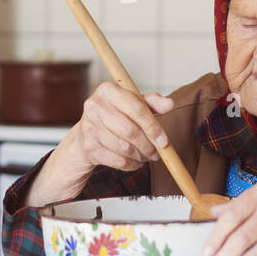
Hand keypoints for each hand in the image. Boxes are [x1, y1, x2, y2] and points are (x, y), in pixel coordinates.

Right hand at [26, 82, 173, 207]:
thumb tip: (170, 104)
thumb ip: (152, 102)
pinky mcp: (89, 147)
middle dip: (148, 145)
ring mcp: (89, 128)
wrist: (86, 134)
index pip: (136, 108)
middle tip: (157, 152)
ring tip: (146, 155)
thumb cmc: (115, 115)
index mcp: (107, 90)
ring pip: (125, 148)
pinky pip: (118, 161)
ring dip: (141, 156)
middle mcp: (95, 106)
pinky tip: (135, 160)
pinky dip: (131, 164)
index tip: (164, 141)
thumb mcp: (133, 103)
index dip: (153, 127)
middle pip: (130, 131)